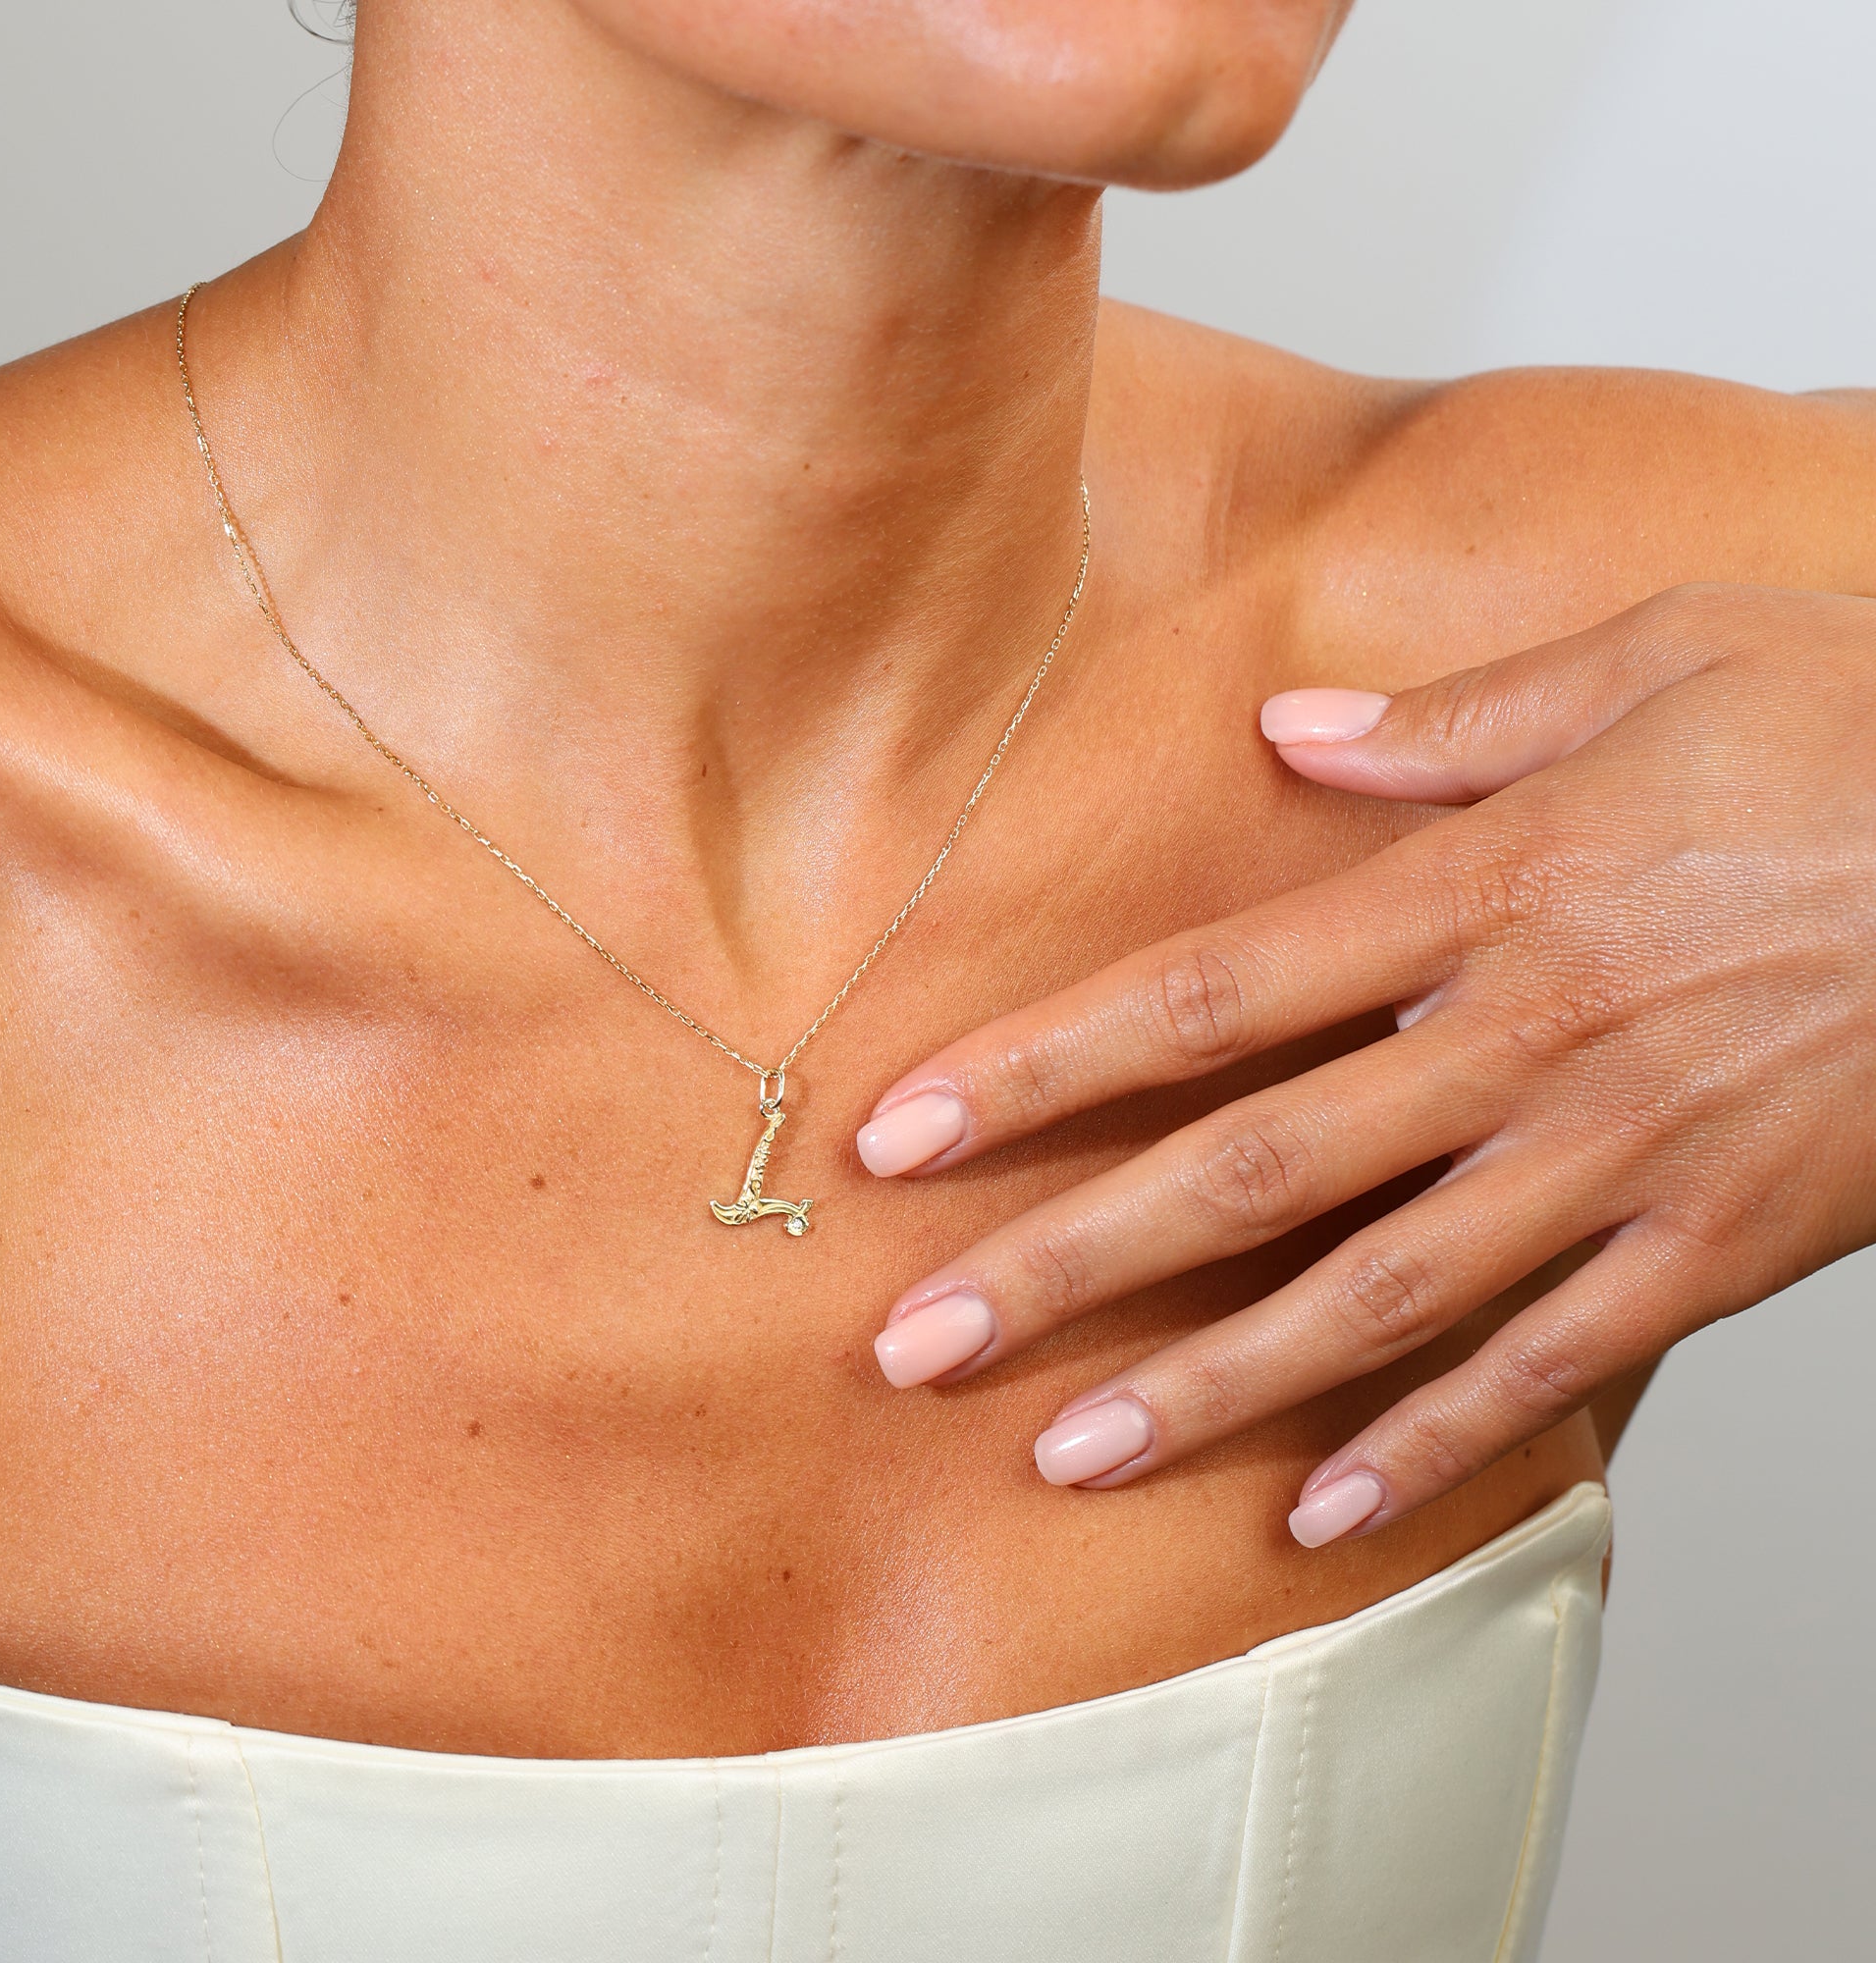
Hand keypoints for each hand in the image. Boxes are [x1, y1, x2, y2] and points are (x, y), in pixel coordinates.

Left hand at [857, 585, 1875, 1544]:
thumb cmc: (1863, 727)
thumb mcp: (1657, 656)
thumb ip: (1456, 722)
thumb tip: (1291, 735)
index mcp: (1481, 897)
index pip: (1204, 998)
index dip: (1040, 1071)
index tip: (904, 1133)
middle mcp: (1519, 1044)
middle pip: (1246, 1172)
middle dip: (1065, 1264)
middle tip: (914, 1343)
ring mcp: (1617, 1161)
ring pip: (1369, 1297)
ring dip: (1205, 1386)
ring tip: (1063, 1456)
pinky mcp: (1718, 1248)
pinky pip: (1548, 1368)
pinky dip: (1431, 1446)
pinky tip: (1317, 1514)